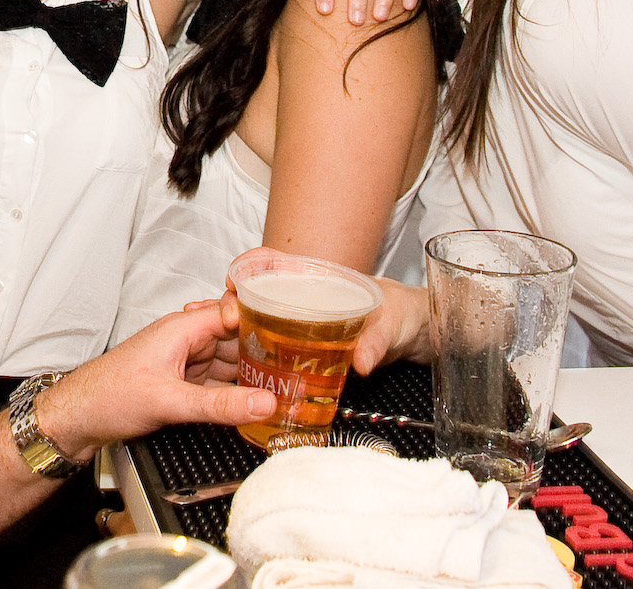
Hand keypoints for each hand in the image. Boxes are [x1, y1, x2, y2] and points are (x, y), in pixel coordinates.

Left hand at [37, 306, 275, 461]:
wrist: (79, 418)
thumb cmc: (107, 395)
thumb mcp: (169, 401)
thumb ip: (219, 405)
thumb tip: (263, 403)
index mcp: (181, 328)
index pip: (233, 312)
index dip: (264, 318)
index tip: (298, 329)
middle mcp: (186, 340)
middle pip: (239, 338)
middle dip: (267, 350)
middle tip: (304, 366)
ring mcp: (187, 362)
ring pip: (233, 362)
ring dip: (255, 374)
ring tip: (291, 386)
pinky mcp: (185, 384)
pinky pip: (221, 383)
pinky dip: (239, 392)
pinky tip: (258, 403)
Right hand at [215, 272, 432, 376]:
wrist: (417, 335)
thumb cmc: (404, 314)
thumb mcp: (394, 324)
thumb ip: (377, 340)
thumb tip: (362, 363)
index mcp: (319, 280)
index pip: (274, 262)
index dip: (249, 265)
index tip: (233, 280)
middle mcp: (304, 300)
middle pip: (256, 293)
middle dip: (231, 303)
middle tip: (222, 323)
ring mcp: (302, 325)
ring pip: (259, 322)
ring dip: (235, 331)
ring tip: (214, 347)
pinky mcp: (306, 350)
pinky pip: (273, 349)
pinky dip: (254, 356)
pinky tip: (241, 371)